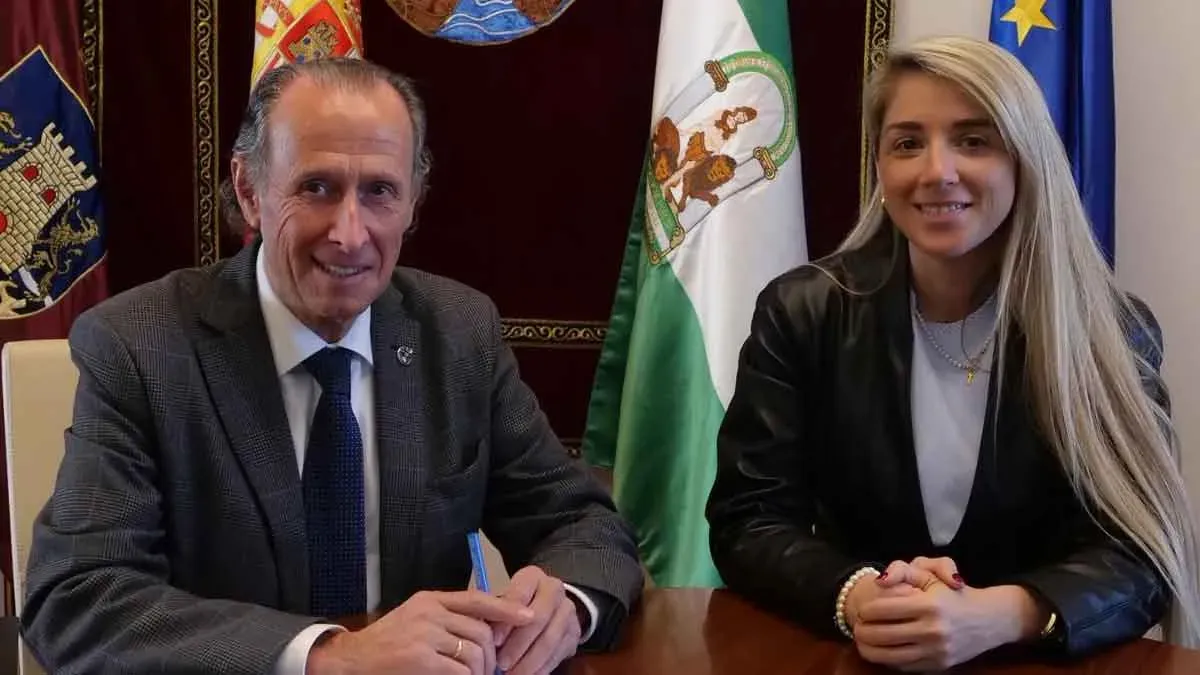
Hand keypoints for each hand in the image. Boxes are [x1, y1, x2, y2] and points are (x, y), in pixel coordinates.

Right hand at [307, 589, 534, 674]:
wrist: (351, 660)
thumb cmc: (387, 643)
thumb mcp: (418, 619)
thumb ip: (447, 618)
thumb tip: (488, 627)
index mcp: (431, 599)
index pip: (478, 599)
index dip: (507, 609)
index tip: (529, 618)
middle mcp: (430, 612)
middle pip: (482, 631)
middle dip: (491, 655)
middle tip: (489, 670)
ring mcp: (425, 635)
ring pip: (474, 652)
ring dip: (481, 671)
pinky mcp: (420, 659)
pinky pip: (460, 670)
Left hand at [495, 566, 581, 674]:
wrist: (547, 606)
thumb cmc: (514, 605)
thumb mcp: (501, 601)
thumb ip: (494, 614)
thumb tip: (485, 637)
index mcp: (532, 577)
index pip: (520, 595)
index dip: (506, 620)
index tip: (493, 641)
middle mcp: (554, 589)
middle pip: (538, 618)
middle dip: (518, 645)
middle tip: (501, 664)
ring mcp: (568, 611)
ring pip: (550, 639)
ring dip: (530, 662)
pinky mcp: (575, 632)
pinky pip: (559, 654)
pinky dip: (542, 668)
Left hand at [853, 578, 1042, 670]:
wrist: (990, 620)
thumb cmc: (955, 593)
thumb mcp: (932, 574)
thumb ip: (902, 571)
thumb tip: (879, 581)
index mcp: (928, 605)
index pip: (882, 610)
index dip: (866, 611)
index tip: (861, 611)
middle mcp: (932, 630)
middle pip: (882, 635)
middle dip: (862, 632)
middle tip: (856, 628)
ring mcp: (936, 651)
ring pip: (890, 656)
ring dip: (869, 651)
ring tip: (862, 642)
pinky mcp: (939, 666)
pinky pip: (905, 667)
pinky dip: (889, 661)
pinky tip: (882, 652)